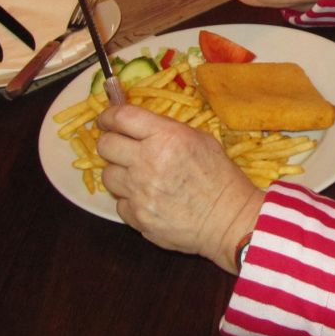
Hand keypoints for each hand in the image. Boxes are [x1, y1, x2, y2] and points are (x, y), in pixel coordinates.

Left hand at [97, 105, 263, 272]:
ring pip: (108, 175)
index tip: (106, 120)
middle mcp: (148, 161)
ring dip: (120, 174)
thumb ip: (167, 131)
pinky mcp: (137, 217)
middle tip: (120, 147)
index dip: (109, 116)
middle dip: (111, 143)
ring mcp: (139, 191)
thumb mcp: (200, 140)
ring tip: (138, 177)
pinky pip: (120, 203)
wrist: (228, 219)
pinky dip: (131, 200)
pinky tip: (149, 200)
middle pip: (106, 145)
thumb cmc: (220, 176)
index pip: (122, 117)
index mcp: (166, 137)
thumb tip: (140, 128)